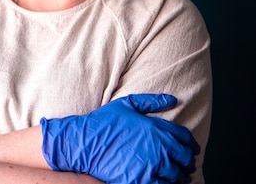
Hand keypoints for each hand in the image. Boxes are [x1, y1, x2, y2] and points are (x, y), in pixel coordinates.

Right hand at [41, 94, 199, 183]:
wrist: (85, 143)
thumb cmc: (103, 123)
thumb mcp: (126, 104)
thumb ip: (152, 101)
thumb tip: (172, 99)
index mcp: (157, 128)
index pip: (185, 138)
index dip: (190, 144)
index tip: (190, 149)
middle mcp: (159, 148)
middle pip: (184, 158)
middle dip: (187, 162)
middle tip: (185, 165)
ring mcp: (152, 166)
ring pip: (177, 175)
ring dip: (180, 176)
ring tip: (177, 177)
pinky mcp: (142, 181)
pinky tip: (163, 182)